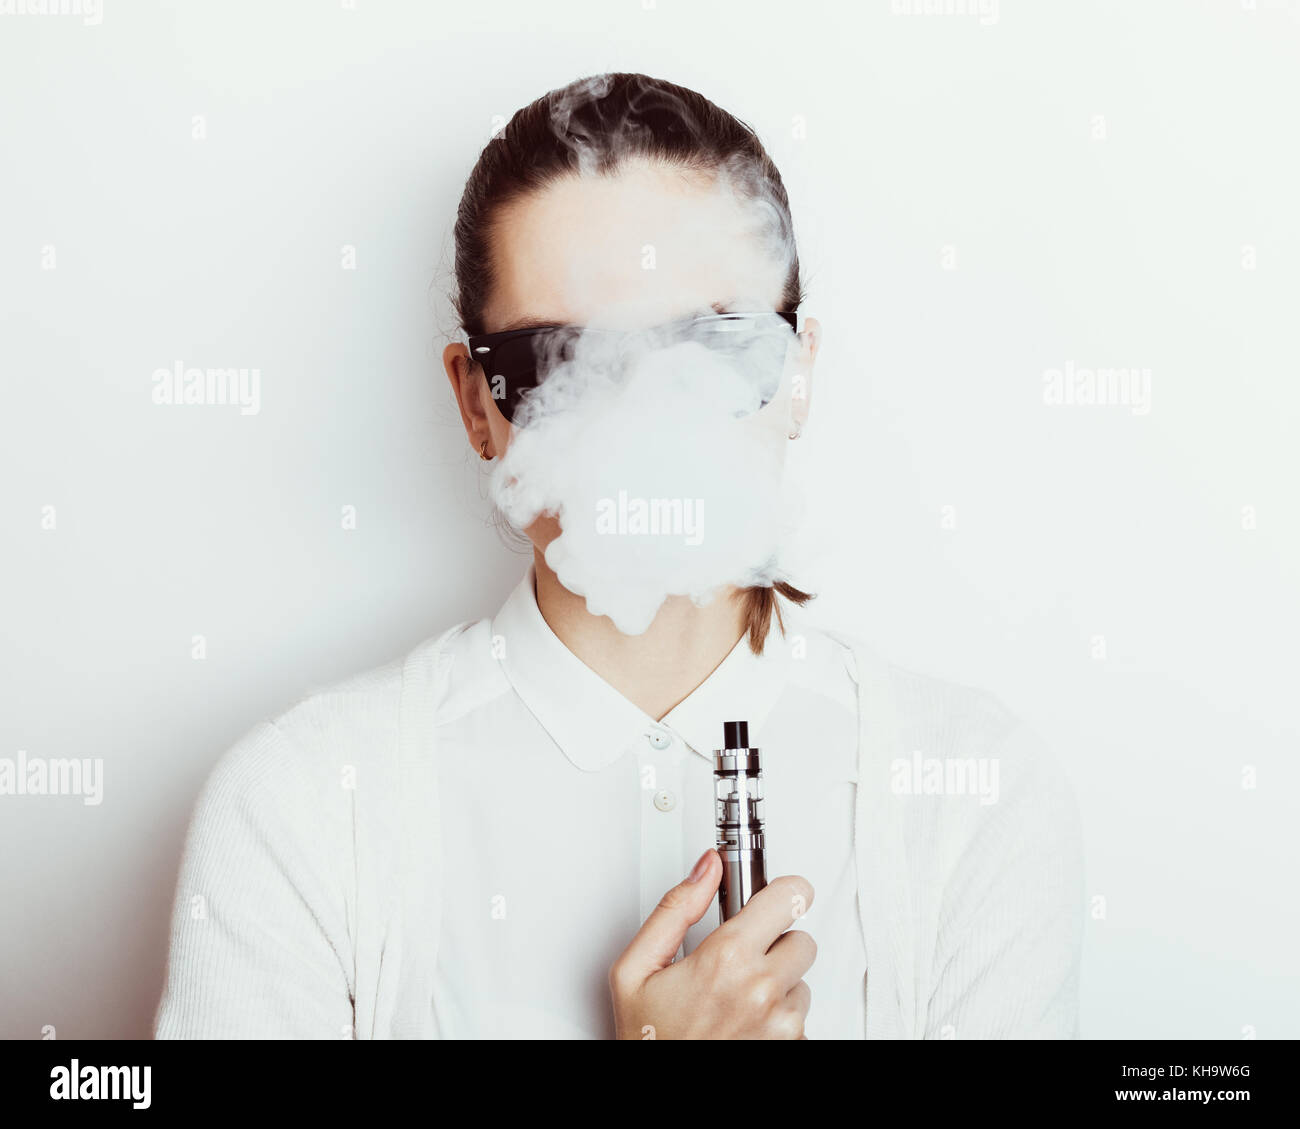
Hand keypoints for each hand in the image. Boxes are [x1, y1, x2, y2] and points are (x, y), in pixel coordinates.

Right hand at [609, 847, 815, 1038]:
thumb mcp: (636, 969)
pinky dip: (779, 1019)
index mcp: (726, 958)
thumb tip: (706, 868)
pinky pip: (801, 1019)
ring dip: (778, 986)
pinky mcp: (792, 1048)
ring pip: (801, 982)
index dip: (784, 891)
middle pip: (801, 939)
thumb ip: (675, 908)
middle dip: (776, 943)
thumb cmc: (647, 1041)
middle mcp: (761, 990)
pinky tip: (745, 1024)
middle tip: (741, 958)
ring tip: (735, 1000)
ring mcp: (781, 1024)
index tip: (777, 895)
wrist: (659, 1101)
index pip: (789, 898)